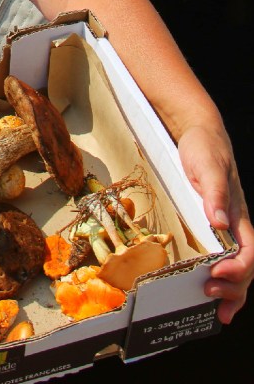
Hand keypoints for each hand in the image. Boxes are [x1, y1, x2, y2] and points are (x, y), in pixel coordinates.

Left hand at [178, 124, 252, 322]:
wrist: (199, 136)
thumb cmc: (205, 149)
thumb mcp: (207, 165)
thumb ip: (214, 191)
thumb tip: (219, 220)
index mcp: (238, 215)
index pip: (249, 251)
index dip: (238, 268)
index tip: (218, 274)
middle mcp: (236, 226)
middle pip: (246, 268)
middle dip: (233, 286)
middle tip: (209, 294)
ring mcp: (226, 230)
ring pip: (238, 270)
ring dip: (231, 293)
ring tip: (218, 311)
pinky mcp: (212, 230)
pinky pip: (223, 262)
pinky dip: (223, 284)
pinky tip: (214, 301)